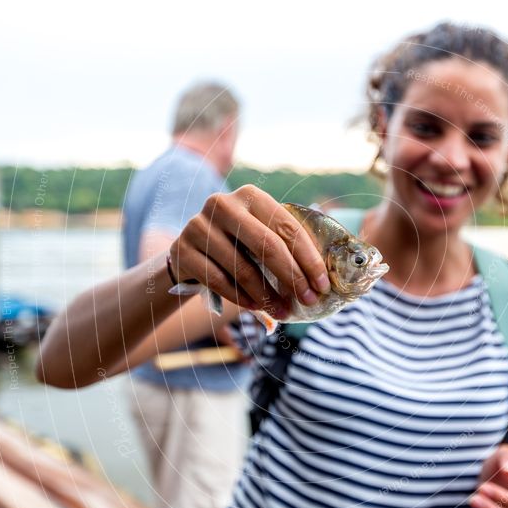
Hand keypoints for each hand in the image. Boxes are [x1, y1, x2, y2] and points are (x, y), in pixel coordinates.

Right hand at [169, 185, 330, 316]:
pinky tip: (256, 307)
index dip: (309, 259)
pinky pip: (218, 281)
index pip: (287, 227)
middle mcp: (223, 204)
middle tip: (308, 300)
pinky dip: (241, 297)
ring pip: (242, 267)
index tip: (322, 285)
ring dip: (267, 295)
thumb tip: (325, 277)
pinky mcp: (182, 250)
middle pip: (267, 245)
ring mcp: (198, 226)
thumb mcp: (261, 236)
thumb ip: (287, 246)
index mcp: (250, 196)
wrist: (190, 252)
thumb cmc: (238, 246)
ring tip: (282, 311)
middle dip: (293, 277)